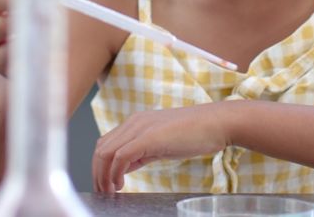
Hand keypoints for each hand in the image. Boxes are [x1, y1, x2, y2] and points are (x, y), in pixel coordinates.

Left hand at [92, 103, 233, 192]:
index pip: (106, 144)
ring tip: (110, 191)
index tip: (105, 184)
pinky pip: (120, 157)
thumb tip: (124, 166)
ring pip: (106, 153)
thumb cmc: (196, 133)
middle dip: (97, 173)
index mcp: (136, 122)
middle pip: (100, 149)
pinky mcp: (148, 137)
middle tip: (103, 191)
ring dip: (103, 175)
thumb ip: (141, 152)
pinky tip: (119, 185)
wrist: (217, 123)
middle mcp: (134, 122)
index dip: (100, 166)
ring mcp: (140, 128)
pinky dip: (115, 174)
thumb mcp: (161, 143)